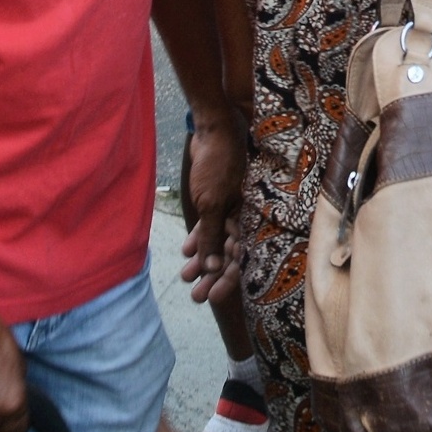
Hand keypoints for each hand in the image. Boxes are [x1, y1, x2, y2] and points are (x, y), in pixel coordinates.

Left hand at [179, 114, 245, 304]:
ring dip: (202, 261)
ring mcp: (226, 209)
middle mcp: (239, 217)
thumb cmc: (216, 166)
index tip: (212, 298)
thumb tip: (211, 269)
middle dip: (212, 277)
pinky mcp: (214, 200)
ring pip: (215, 242)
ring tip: (186, 278)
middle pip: (226, 255)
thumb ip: (212, 236)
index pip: (237, 258)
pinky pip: (208, 227)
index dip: (226, 279)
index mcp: (245, 218)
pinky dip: (198, 239)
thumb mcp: (211, 204)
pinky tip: (186, 252)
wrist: (212, 133)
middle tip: (196, 297)